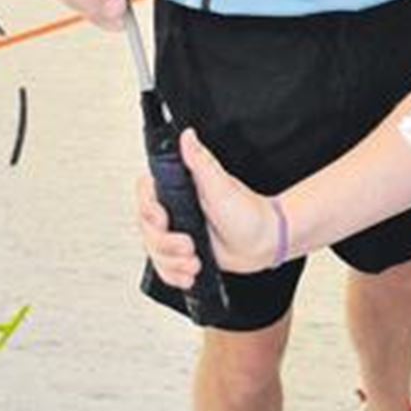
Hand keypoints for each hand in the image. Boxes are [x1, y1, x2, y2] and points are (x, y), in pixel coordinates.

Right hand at [136, 129, 279, 285]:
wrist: (264, 242)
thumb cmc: (248, 212)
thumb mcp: (221, 185)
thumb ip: (200, 161)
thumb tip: (187, 135)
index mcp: (180, 190)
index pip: (146, 196)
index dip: (149, 211)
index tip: (164, 219)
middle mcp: (176, 211)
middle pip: (147, 230)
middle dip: (166, 244)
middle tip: (189, 245)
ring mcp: (179, 233)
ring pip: (155, 252)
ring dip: (172, 262)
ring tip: (195, 261)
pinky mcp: (185, 254)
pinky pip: (165, 268)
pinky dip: (174, 275)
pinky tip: (189, 275)